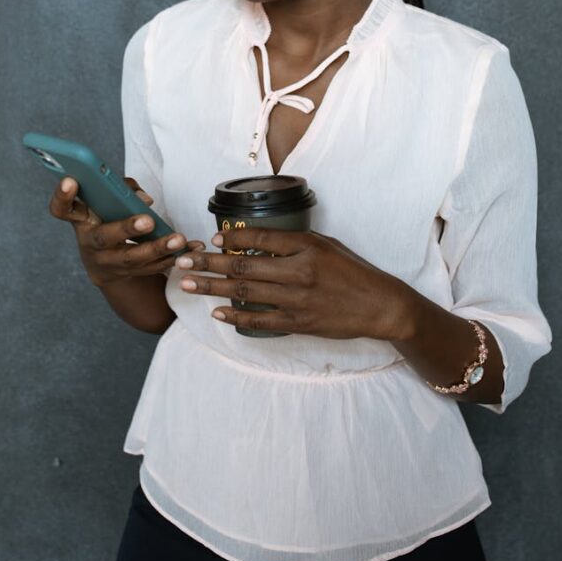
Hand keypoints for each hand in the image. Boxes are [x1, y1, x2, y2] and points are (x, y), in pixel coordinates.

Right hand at [49, 176, 203, 287]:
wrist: (104, 265)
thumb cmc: (106, 221)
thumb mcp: (106, 204)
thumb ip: (122, 191)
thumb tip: (144, 200)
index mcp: (80, 220)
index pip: (61, 209)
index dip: (63, 196)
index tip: (71, 179)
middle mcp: (90, 243)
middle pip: (104, 237)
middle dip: (127, 228)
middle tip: (147, 219)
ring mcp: (108, 263)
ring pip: (133, 258)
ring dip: (158, 248)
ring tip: (178, 239)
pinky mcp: (129, 274)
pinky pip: (153, 268)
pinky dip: (174, 258)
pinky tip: (192, 249)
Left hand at [175, 228, 412, 339]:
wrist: (379, 305)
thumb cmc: (353, 271)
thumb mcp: (327, 245)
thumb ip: (295, 242)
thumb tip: (257, 240)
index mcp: (306, 246)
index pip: (260, 236)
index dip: (232, 238)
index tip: (211, 239)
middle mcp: (299, 271)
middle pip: (243, 265)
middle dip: (208, 263)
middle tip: (182, 260)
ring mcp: (297, 299)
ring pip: (244, 292)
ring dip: (212, 287)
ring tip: (187, 283)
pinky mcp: (298, 323)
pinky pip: (259, 320)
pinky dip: (235, 317)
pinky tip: (216, 312)